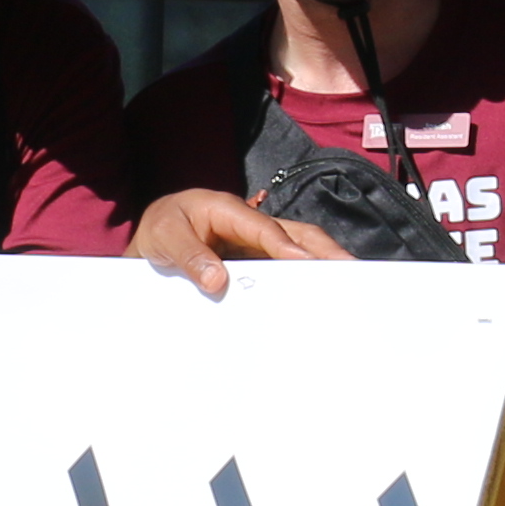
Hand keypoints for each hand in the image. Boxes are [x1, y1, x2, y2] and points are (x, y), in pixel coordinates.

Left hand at [132, 187, 347, 296]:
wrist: (153, 237)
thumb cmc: (161, 228)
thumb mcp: (165, 237)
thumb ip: (190, 256)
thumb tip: (217, 281)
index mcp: (227, 210)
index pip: (264, 230)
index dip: (288, 248)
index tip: (309, 265)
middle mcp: (248, 224)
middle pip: (295, 234)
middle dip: (324, 250)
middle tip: (350, 270)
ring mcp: (255, 242)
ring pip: (297, 248)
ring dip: (322, 263)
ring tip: (347, 285)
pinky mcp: (255, 259)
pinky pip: (282, 268)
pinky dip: (303, 278)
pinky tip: (318, 296)